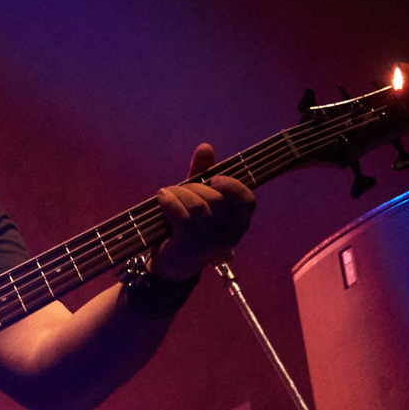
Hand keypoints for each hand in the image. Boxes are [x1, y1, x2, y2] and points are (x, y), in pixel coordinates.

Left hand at [151, 144, 254, 280]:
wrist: (172, 263)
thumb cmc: (188, 226)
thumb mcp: (197, 196)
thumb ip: (204, 173)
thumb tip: (205, 147)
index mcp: (240, 220)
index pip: (247, 199)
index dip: (232, 186)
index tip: (214, 179)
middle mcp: (233, 233)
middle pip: (215, 198)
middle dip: (192, 187)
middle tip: (177, 189)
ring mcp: (214, 242)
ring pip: (197, 205)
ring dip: (178, 193)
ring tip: (167, 194)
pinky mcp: (193, 246)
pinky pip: (182, 215)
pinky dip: (169, 201)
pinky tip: (161, 198)